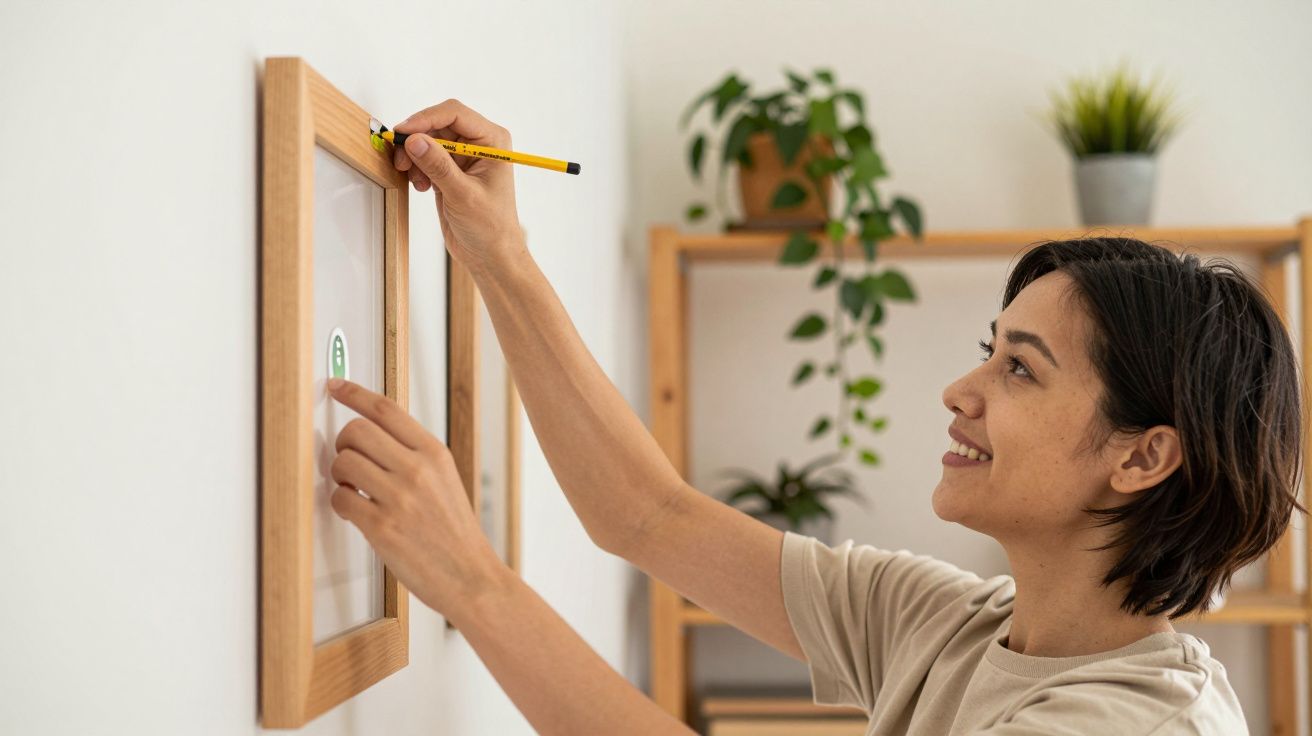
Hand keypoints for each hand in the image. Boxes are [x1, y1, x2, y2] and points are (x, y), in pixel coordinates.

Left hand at [325, 377, 502, 616]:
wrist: (470, 575)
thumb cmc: (453, 531)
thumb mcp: (444, 479)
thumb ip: (413, 454)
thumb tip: (369, 434)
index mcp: (434, 453)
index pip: (385, 409)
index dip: (353, 393)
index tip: (335, 386)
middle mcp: (417, 469)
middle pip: (356, 431)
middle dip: (343, 444)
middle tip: (349, 461)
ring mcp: (399, 498)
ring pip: (343, 462)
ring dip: (339, 475)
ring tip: (353, 489)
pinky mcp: (381, 527)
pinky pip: (340, 499)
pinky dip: (340, 503)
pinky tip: (356, 511)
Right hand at [392, 99, 526, 273]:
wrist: (490, 255)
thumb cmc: (490, 228)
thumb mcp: (463, 195)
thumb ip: (438, 166)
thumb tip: (415, 140)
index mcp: (492, 140)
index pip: (454, 114)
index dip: (426, 119)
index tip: (403, 132)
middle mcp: (479, 144)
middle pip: (437, 125)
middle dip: (416, 140)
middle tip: (400, 159)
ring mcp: (462, 157)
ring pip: (427, 141)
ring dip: (414, 157)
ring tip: (416, 180)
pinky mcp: (449, 171)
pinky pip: (424, 157)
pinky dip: (416, 168)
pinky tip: (421, 186)